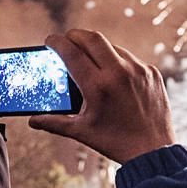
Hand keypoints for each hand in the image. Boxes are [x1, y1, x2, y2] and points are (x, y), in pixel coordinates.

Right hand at [29, 29, 175, 163]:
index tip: (50, 40)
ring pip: (112, 46)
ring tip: (88, 58)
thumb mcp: (82, 131)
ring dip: (97, 48)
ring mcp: (139, 70)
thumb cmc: (116, 143)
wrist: (153, 152)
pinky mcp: (152, 73)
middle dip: (75, 35)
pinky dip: (117, 61)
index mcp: (98, 86)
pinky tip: (112, 74)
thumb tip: (33, 120)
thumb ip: (54, 122)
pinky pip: (130, 58)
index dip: (57, 42)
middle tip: (67, 40)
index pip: (71, 52)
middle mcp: (119, 73)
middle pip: (92, 38)